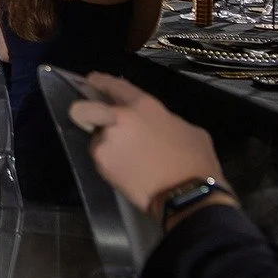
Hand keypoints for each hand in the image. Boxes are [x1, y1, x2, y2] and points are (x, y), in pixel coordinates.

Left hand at [67, 73, 223, 215]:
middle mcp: (119, 119)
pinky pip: (102, 158)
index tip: (92, 81)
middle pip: (83, 108)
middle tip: (95, 122)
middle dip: (82, 112)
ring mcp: (107, 142)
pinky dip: (112, 163)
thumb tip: (156, 124)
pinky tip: (129, 172)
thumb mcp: (187, 129)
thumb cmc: (195, 160)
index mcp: (143, 105)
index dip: (101, 82)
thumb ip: (164, 119)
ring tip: (129, 160)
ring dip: (108, 145)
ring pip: (96, 139)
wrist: (187, 195)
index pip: (114, 85)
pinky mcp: (102, 164)